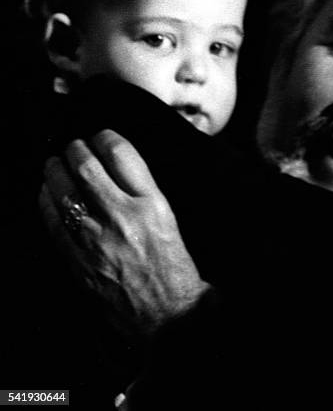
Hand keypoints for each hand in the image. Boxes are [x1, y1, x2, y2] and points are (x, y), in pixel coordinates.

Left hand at [39, 129, 208, 338]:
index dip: (105, 137)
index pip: (121, 154)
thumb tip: (114, 162)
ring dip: (54, 169)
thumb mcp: (169, 217)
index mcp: (152, 204)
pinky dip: (45, 199)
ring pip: (64, 188)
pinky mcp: (77, 258)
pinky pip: (51, 219)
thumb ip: (143, 189)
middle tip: (73, 145)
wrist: (165, 312)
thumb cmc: (172, 264)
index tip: (101, 136)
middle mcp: (123, 216)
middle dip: (75, 148)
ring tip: (55, 162)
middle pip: (87, 166)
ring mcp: (96, 238)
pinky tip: (46, 191)